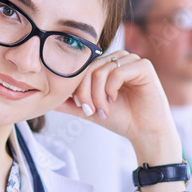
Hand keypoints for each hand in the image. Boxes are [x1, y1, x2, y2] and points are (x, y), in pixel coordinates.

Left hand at [56, 51, 180, 160]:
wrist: (145, 132)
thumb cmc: (121, 119)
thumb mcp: (89, 110)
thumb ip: (70, 102)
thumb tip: (47, 99)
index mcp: (106, 65)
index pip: (83, 68)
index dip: (78, 88)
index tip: (84, 108)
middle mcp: (119, 59)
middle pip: (90, 68)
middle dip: (86, 93)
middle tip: (92, 111)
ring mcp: (132, 60)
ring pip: (102, 70)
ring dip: (98, 94)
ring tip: (104, 109)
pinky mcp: (144, 66)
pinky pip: (118, 71)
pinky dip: (112, 89)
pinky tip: (115, 100)